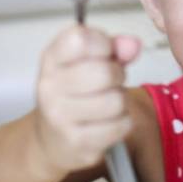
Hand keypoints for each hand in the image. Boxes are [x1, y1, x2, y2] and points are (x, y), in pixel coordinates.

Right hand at [34, 25, 140, 173]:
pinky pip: (121, 125)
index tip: (103, 52)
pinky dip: (121, 123)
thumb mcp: (91, 61)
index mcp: (52, 58)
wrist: (51, 138)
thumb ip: (115, 48)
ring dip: (121, 102)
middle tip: (110, 83)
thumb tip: (133, 45)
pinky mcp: (76, 142)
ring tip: (107, 103)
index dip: (103, 44)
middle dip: (118, 76)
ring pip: (116, 101)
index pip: (81, 39)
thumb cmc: (77, 92)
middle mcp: (49, 86)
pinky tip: (106, 122)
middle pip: (105, 73)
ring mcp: (59, 116)